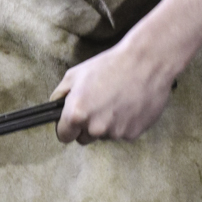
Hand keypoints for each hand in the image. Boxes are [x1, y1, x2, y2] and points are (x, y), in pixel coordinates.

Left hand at [52, 33, 177, 144]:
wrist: (146, 62)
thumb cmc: (109, 65)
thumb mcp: (76, 74)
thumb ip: (60, 94)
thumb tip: (54, 107)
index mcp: (76, 114)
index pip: (64, 136)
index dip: (67, 127)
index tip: (73, 120)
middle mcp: (95, 127)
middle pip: (84, 138)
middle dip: (87, 126)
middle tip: (97, 104)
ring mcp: (115, 132)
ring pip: (104, 135)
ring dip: (107, 123)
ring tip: (116, 100)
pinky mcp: (133, 133)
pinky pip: (122, 133)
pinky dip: (124, 123)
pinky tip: (128, 104)